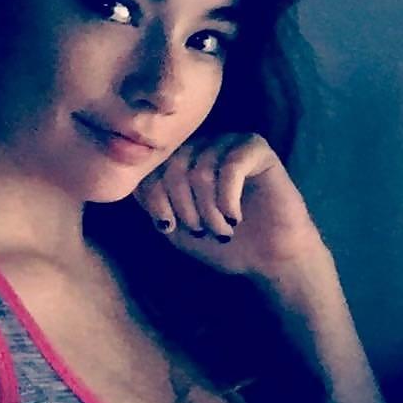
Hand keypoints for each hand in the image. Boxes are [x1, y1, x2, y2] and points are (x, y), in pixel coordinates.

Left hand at [132, 133, 328, 279]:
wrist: (270, 259)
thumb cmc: (223, 243)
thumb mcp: (177, 228)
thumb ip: (153, 204)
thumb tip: (132, 184)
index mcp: (179, 160)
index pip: (149, 167)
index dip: (155, 201)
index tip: (170, 227)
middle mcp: (202, 145)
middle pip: (173, 166)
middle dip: (184, 208)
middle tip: (203, 231)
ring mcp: (229, 143)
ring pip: (201, 170)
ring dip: (209, 210)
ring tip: (223, 230)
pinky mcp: (256, 149)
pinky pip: (231, 167)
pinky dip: (228, 200)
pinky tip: (235, 217)